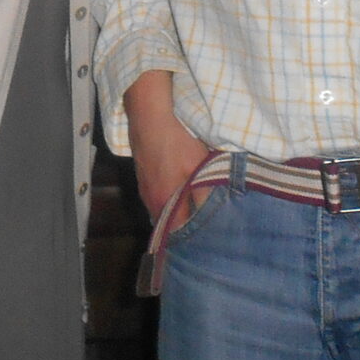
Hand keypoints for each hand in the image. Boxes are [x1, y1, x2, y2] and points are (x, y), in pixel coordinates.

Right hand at [125, 70, 212, 233]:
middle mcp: (150, 201)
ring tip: (195, 213)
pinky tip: (180, 189)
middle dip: (184, 230)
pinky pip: (157, 196)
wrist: (150, 114)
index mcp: (165, 204)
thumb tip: (216, 217)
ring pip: (162, 210)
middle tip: (205, 231)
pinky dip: (169, 199)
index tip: (207, 245)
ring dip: (176, 213)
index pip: (177, 236)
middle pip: (168, 225)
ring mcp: (144, 188)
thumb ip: (206, 196)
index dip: (192, 242)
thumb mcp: (199, 168)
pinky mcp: (143, 176)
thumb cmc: (176, 141)